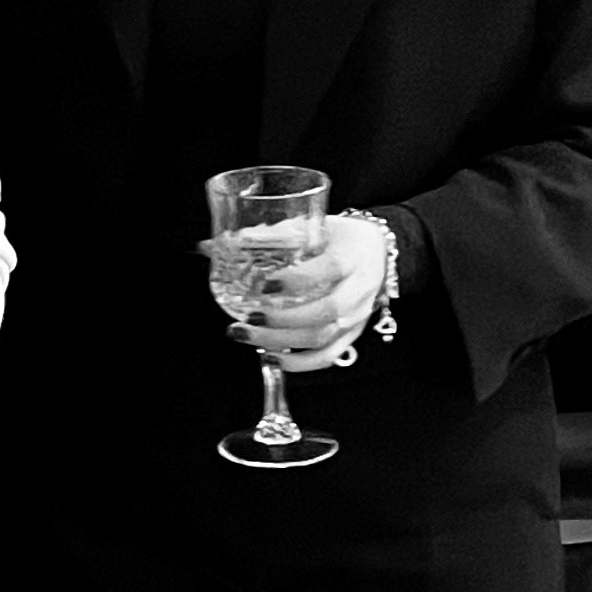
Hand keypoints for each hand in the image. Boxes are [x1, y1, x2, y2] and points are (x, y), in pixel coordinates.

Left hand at [212, 214, 392, 372]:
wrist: (379, 253)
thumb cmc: (342, 238)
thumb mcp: (315, 227)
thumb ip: (270, 236)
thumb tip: (212, 244)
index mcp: (350, 257)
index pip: (328, 270)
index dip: (297, 280)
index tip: (266, 284)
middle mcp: (358, 290)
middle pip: (324, 312)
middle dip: (282, 319)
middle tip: (248, 317)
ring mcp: (356, 317)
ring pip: (322, 338)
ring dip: (281, 341)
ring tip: (245, 334)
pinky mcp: (350, 336)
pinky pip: (327, 357)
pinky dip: (297, 364)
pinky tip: (269, 357)